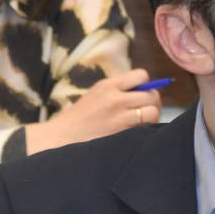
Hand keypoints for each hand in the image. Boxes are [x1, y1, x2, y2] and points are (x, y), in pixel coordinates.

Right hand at [24, 69, 163, 153]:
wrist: (62, 138)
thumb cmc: (79, 118)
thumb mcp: (95, 95)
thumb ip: (117, 90)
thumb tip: (144, 90)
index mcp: (107, 85)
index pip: (141, 75)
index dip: (145, 85)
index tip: (140, 94)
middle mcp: (115, 98)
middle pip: (152, 95)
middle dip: (152, 103)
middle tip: (146, 112)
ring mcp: (120, 117)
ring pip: (152, 112)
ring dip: (152, 117)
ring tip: (144, 124)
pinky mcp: (122, 134)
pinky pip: (146, 129)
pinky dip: (147, 130)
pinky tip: (138, 134)